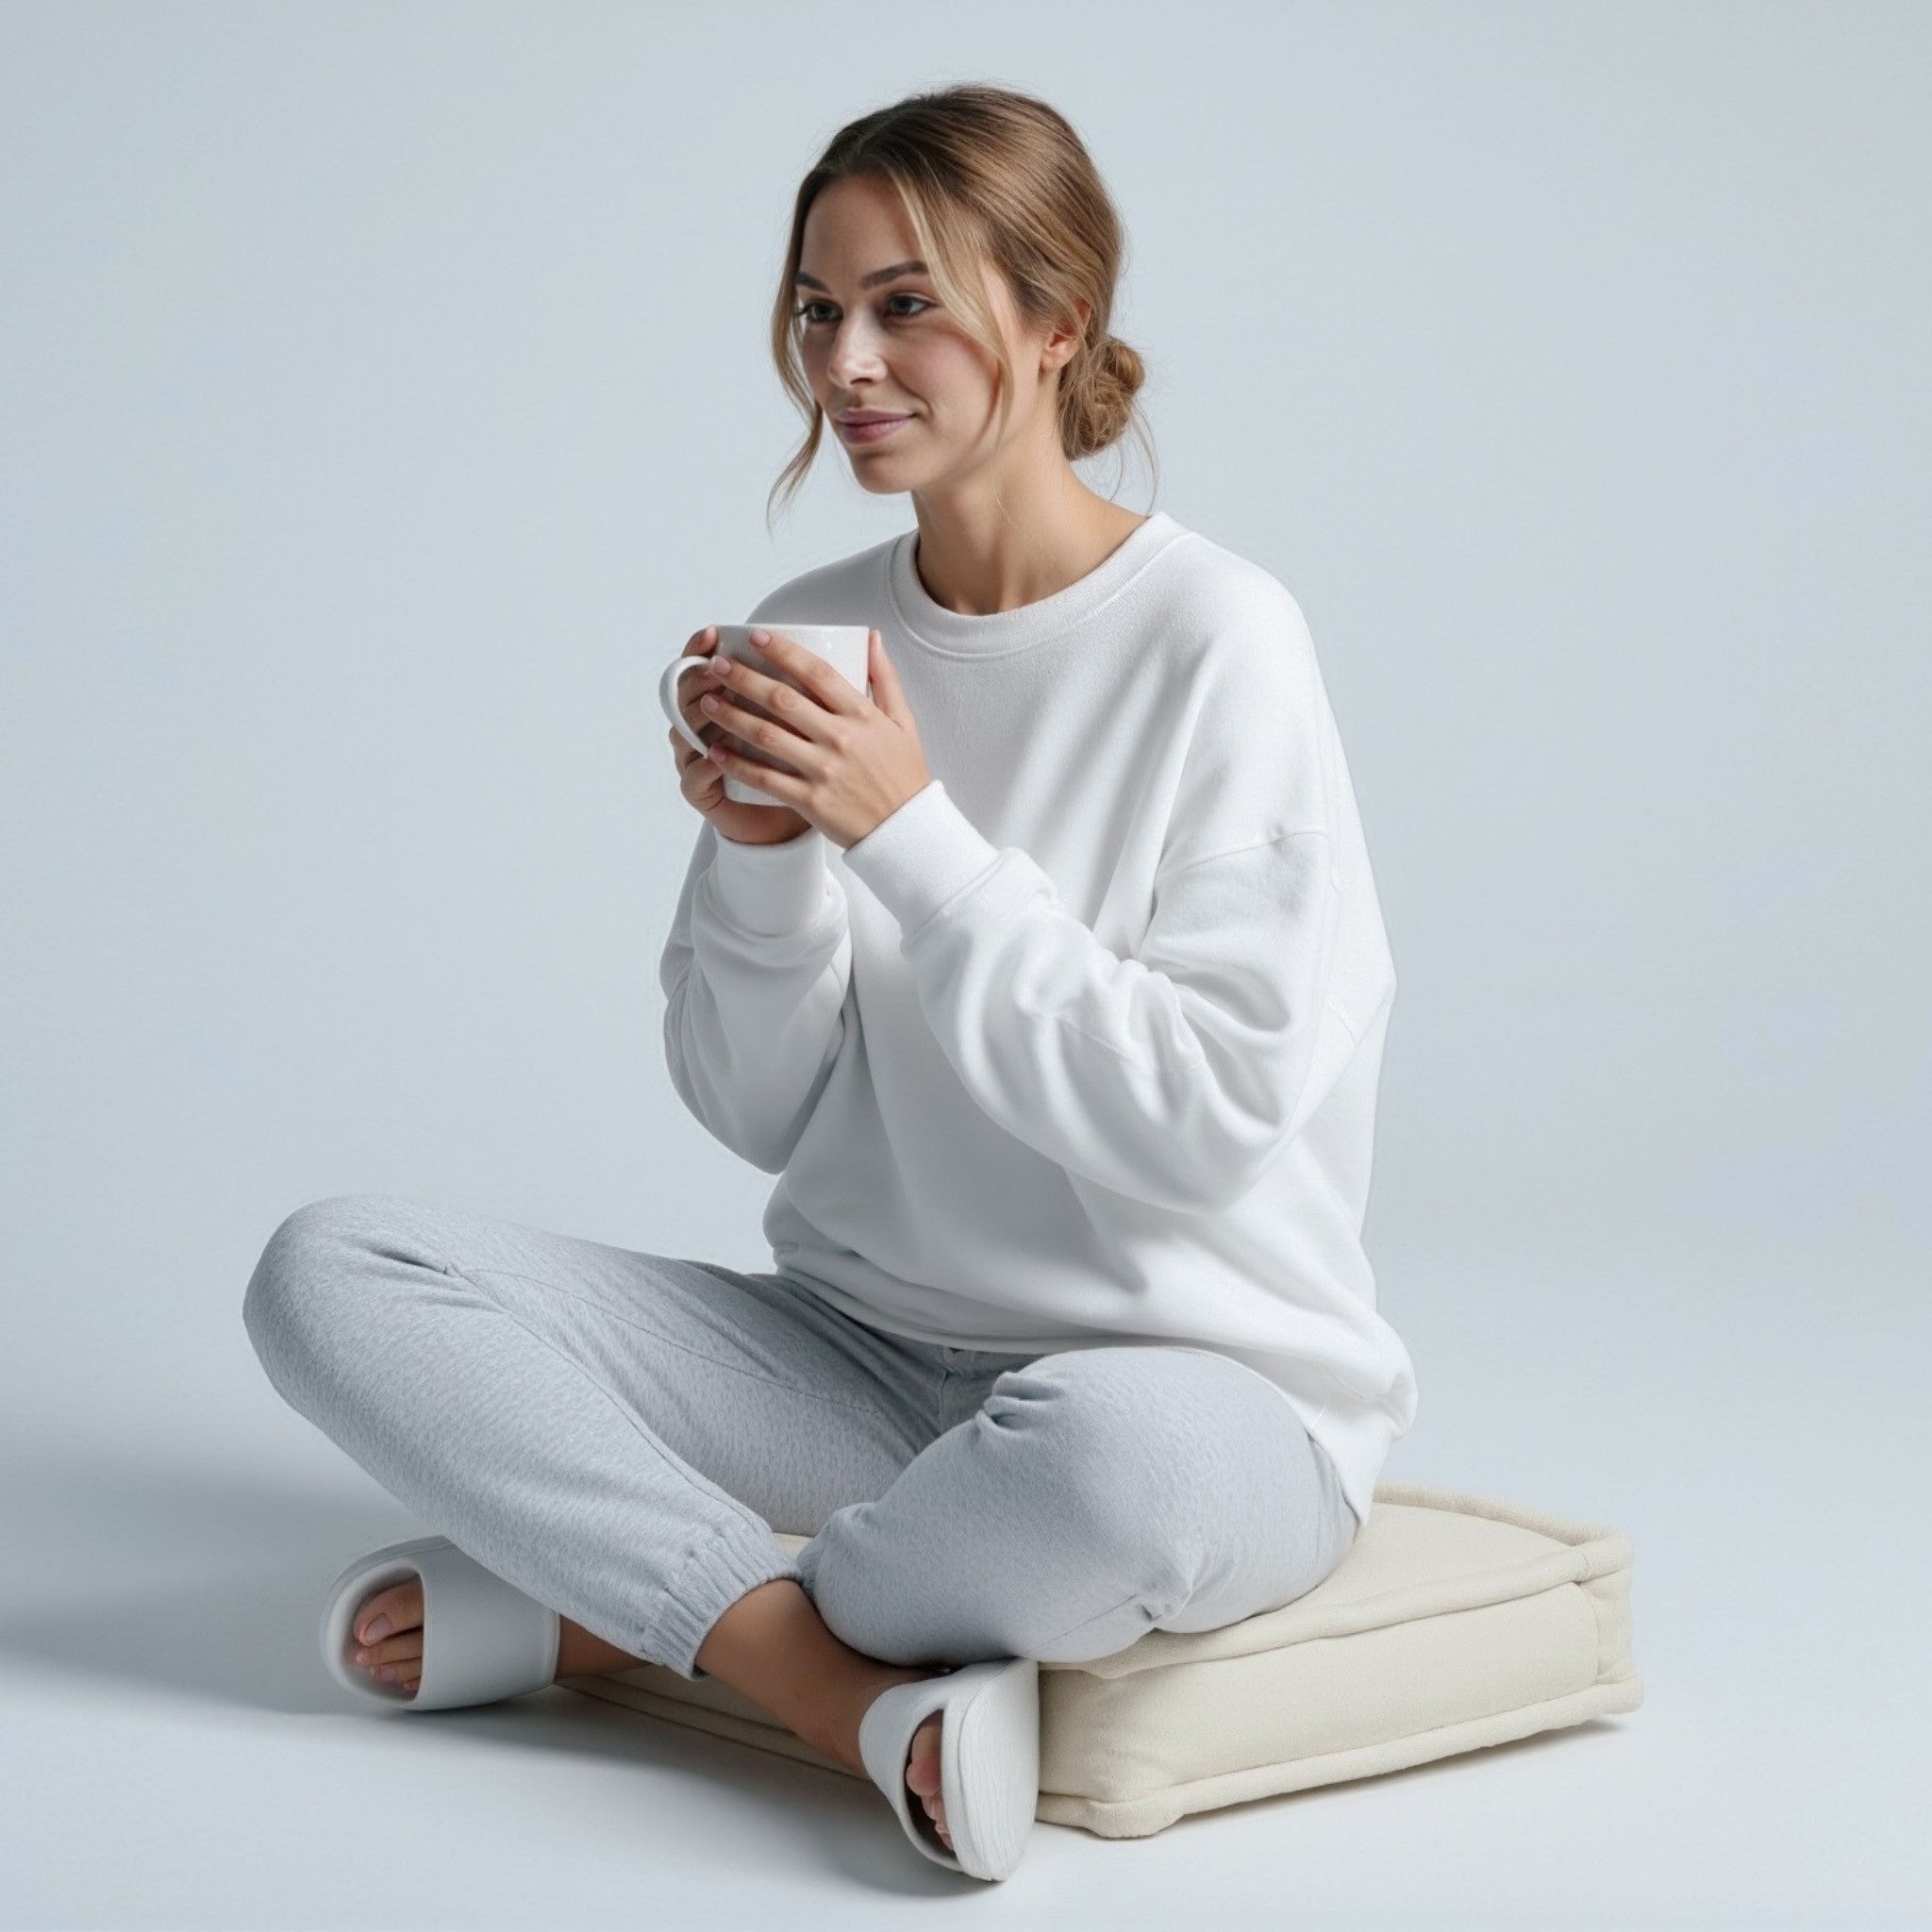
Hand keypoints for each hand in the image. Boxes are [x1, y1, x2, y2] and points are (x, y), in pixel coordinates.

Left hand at [690, 628, 932, 850]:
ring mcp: (823, 770)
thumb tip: (871, 637)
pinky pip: (765, 779)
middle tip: (716, 666)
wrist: (907, 832)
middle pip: (782, 699)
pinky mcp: (810, 801)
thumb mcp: (903, 722)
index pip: (816, 672)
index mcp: (861, 714)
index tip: (755, 637)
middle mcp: (840, 738)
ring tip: (706, 702)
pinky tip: (715, 752)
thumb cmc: (904, 775)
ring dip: (731, 716)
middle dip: (743, 679)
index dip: (783, 651)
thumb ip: (884, 678)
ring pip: (766, 736)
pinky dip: (737, 764)